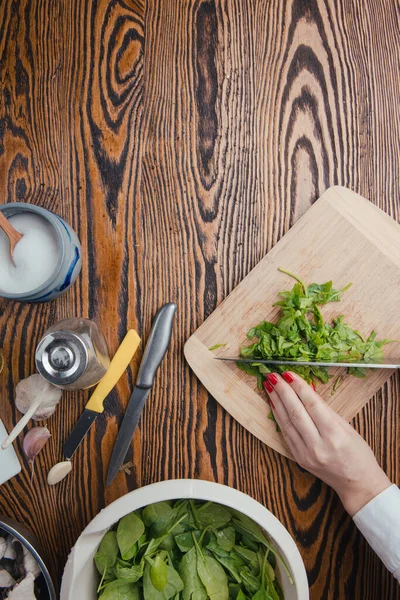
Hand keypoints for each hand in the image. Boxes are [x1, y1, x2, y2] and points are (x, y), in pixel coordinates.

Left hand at [264, 372, 391, 515]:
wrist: (357, 484)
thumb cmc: (358, 454)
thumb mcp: (347, 427)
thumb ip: (325, 410)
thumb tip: (307, 391)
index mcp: (334, 434)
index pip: (312, 405)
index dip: (299, 387)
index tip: (288, 373)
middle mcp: (318, 445)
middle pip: (296, 412)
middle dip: (283, 391)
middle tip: (273, 376)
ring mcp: (306, 454)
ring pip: (287, 423)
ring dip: (276, 402)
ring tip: (270, 386)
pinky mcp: (299, 458)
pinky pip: (286, 434)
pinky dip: (279, 417)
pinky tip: (274, 405)